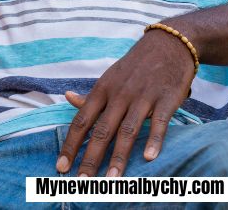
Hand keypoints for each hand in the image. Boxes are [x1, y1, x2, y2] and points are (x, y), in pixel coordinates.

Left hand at [56, 30, 195, 176]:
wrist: (167, 45)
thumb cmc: (134, 67)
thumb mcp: (109, 77)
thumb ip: (91, 95)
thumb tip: (67, 98)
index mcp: (102, 91)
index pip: (81, 121)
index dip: (70, 144)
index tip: (61, 166)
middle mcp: (118, 95)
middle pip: (101, 130)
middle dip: (90, 158)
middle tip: (82, 182)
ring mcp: (142, 97)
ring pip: (128, 130)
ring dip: (119, 157)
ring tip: (111, 180)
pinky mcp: (166, 100)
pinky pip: (159, 122)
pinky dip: (154, 139)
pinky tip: (149, 158)